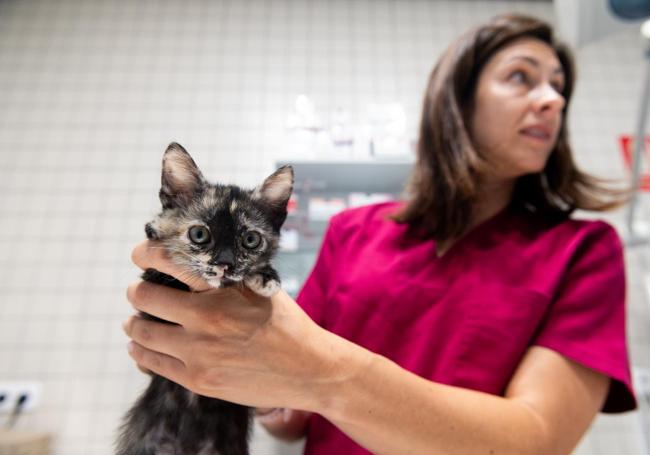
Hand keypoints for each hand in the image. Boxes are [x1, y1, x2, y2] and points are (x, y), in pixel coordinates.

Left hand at [123, 240, 340, 410]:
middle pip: (145, 298)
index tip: (140, 255)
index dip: (146, 254)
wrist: (308, 369)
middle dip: (137, 292)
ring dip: (134, 324)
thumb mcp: (260, 287)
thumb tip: (191, 265)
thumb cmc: (286, 323)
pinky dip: (141, 352)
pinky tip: (141, 348)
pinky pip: (152, 363)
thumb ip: (226, 275)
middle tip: (138, 291)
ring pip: (142, 334)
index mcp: (221, 288)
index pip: (168, 261)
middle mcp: (205, 318)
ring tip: (135, 322)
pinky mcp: (198, 379)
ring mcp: (198, 352)